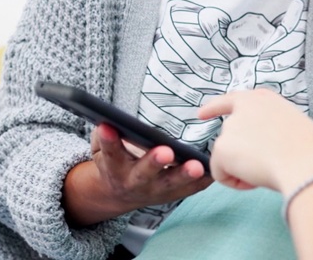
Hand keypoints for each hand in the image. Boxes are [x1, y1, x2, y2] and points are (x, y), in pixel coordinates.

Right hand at [63, 124, 211, 225]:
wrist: (121, 193)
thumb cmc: (116, 162)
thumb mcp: (101, 149)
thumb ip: (104, 135)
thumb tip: (108, 119)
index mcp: (114, 169)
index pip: (111, 153)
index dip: (109, 141)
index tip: (107, 126)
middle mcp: (134, 182)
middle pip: (144, 174)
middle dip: (154, 162)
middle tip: (165, 151)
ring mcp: (156, 190)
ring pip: (171, 184)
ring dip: (184, 175)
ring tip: (197, 166)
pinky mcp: (175, 194)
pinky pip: (191, 189)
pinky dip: (202, 180)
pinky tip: (211, 168)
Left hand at [198, 89, 312, 193]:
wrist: (308, 162)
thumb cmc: (311, 150)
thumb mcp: (292, 127)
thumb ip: (270, 129)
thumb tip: (261, 150)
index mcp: (264, 99)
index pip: (233, 99)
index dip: (214, 107)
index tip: (200, 114)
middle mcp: (244, 105)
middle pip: (230, 136)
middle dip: (239, 155)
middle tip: (264, 167)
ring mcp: (231, 125)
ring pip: (228, 158)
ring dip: (242, 169)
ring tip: (268, 171)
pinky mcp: (222, 147)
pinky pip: (220, 174)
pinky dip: (235, 183)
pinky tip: (255, 180)